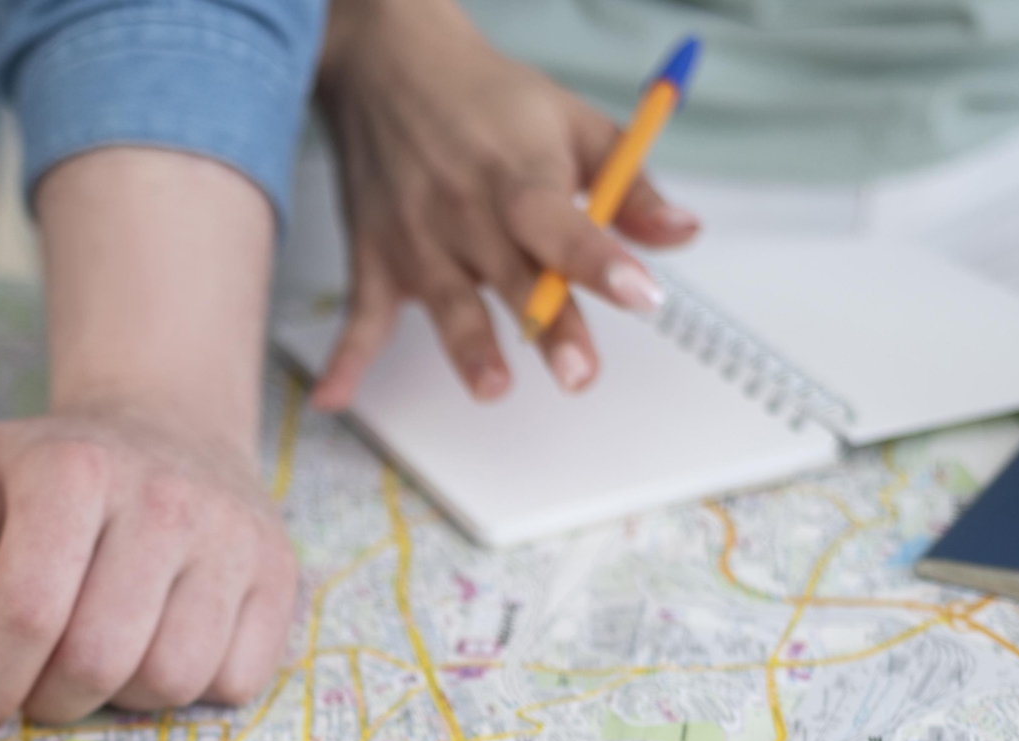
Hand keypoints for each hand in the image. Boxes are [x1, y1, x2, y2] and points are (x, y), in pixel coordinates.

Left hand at [0, 409, 296, 725]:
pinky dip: (189, 692)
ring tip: (97, 663)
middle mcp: (165, 498)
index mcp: (75, 468)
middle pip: (97, 660)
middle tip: (35, 691)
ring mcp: (233, 537)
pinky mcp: (278, 576)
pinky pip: (232, 683)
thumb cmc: (48, 464)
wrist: (171, 423)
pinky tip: (158, 649)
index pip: (28, 612)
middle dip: (51, 701)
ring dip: (120, 701)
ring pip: (169, 681)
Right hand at [310, 0, 699, 407]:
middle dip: (547, 325)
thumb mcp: (574, 125)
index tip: (641, 293)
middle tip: (578, 374)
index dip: (600, 260)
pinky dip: (345, 357)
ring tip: (493, 386)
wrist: (390, 66)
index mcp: (520, 176)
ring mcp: (417, 240)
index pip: (563, 224)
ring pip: (446, 301)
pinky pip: (360, 315)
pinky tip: (336, 397)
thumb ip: (630, 185)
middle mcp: (466, 212)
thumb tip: (682, 235)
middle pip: (514, 276)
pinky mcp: (376, 259)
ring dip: (467, 346)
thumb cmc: (490, 102)